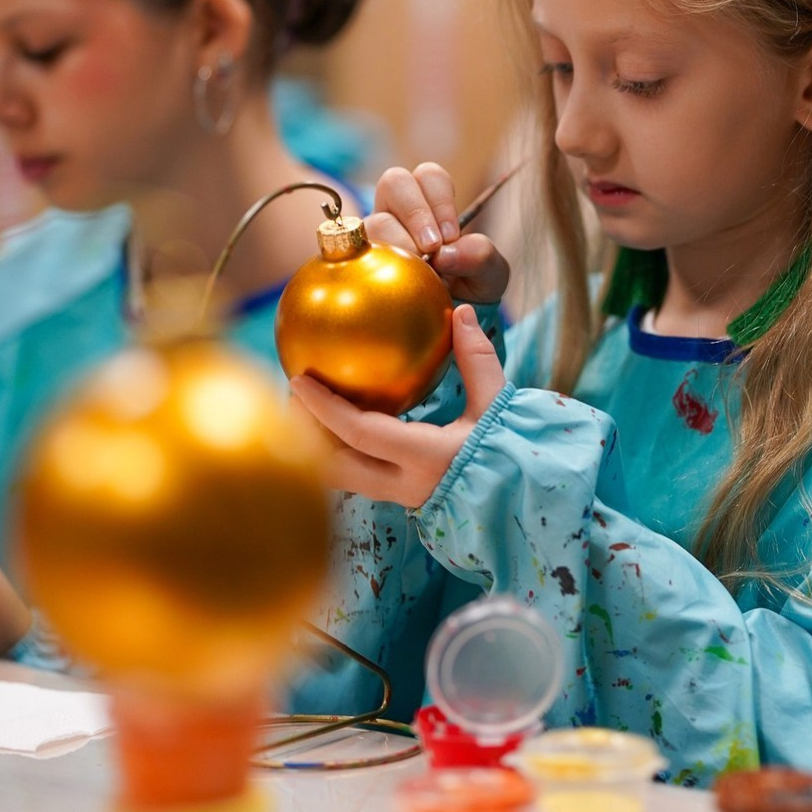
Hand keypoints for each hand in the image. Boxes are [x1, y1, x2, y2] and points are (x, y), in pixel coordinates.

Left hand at [290, 304, 505, 505]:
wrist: (520, 495)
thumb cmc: (509, 447)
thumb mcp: (496, 401)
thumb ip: (477, 358)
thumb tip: (461, 311)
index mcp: (426, 459)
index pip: (360, 434)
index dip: (324, 408)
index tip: (298, 380)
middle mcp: (404, 486)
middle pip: (334, 465)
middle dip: (304, 432)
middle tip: (291, 395)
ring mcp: (398, 498)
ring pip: (338, 478)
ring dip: (314, 446)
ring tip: (302, 410)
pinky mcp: (397, 500)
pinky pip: (353, 477)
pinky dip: (333, 452)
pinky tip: (326, 427)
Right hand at [365, 163, 509, 305]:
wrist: (451, 326)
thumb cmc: (470, 290)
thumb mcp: (490, 275)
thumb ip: (480, 255)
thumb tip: (443, 253)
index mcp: (431, 204)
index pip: (429, 176)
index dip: (440, 201)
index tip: (450, 236)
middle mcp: (397, 212)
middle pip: (394, 182)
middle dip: (416, 212)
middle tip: (431, 248)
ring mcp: (373, 236)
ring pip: (374, 220)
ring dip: (398, 242)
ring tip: (416, 270)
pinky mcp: (357, 264)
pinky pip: (353, 254)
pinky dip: (374, 266)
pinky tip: (391, 285)